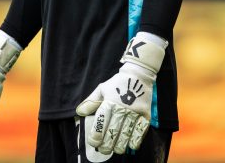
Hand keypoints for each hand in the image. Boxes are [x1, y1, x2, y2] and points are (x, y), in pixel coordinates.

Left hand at [75, 32, 165, 154]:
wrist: (138, 75)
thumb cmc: (117, 83)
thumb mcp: (102, 89)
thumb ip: (91, 101)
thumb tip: (79, 112)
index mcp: (110, 102)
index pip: (101, 121)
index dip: (96, 135)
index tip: (93, 142)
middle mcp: (122, 108)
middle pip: (113, 131)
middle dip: (107, 144)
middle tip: (103, 150)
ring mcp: (135, 112)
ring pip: (126, 134)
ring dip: (119, 145)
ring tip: (115, 149)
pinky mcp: (146, 115)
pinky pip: (141, 131)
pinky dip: (135, 141)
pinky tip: (130, 145)